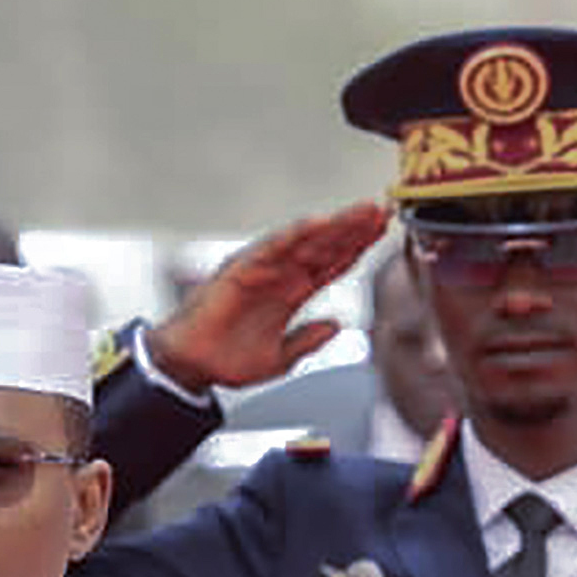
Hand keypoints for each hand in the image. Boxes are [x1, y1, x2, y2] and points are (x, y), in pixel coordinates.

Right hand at [146, 202, 391, 392]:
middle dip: (356, 229)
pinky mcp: (242, 267)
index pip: (333, 264)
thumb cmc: (227, 359)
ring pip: (306, 240)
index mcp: (292, 292)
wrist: (191, 366)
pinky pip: (273, 246)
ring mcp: (264, 268)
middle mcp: (281, 274)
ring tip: (365, 211)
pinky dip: (296, 233)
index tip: (384, 232)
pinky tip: (320, 222)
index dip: (359, 248)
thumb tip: (337, 325)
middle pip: (326, 245)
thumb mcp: (280, 358)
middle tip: (384, 210)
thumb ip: (308, 340)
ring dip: (336, 224)